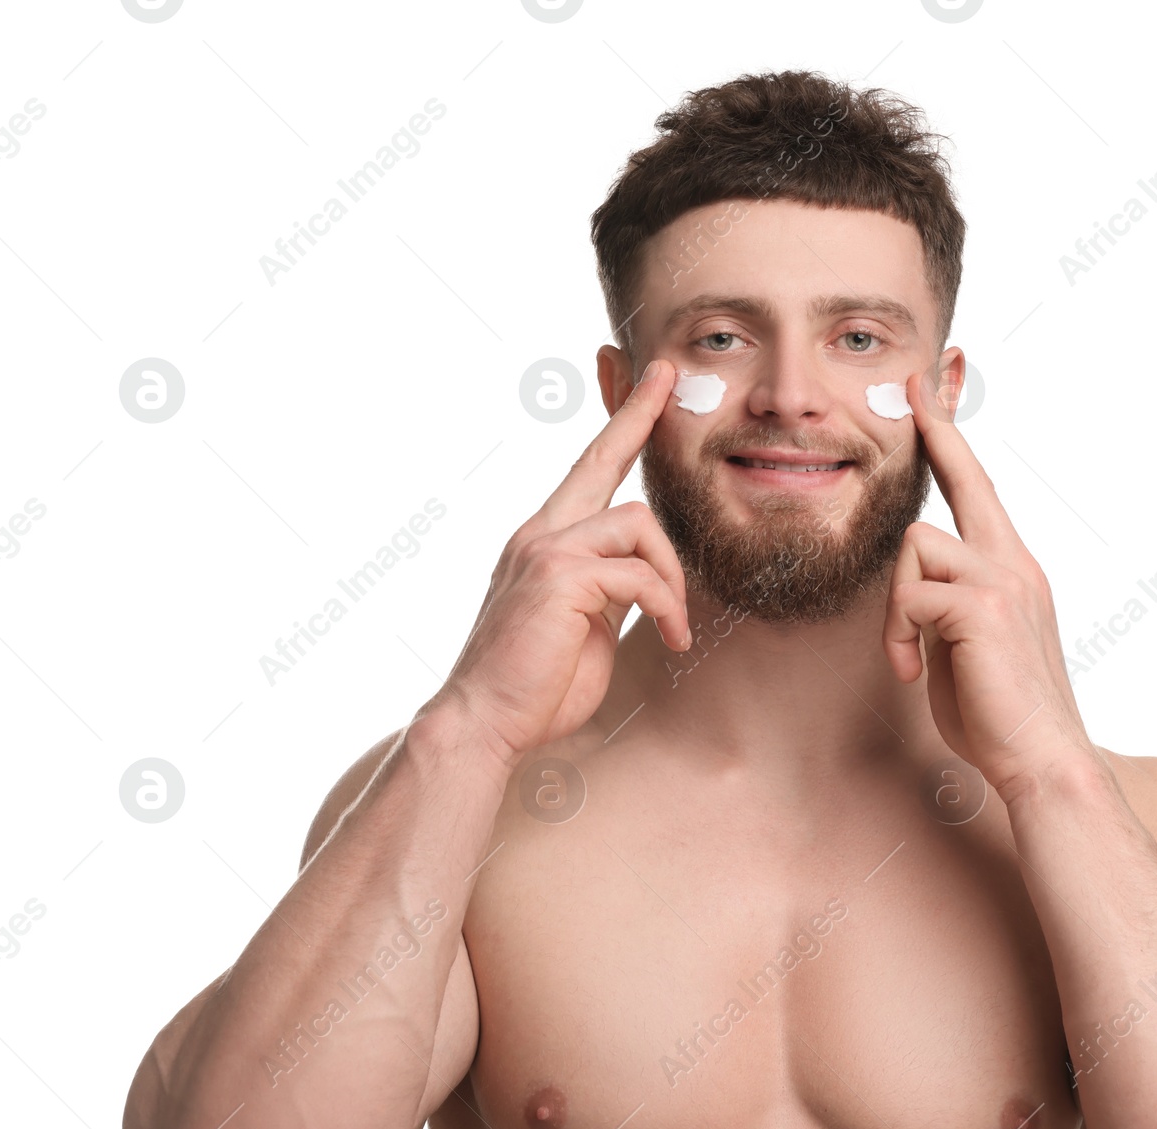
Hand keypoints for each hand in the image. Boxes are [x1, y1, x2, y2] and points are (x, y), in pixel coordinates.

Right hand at [427, 359, 691, 761]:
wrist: (484, 724)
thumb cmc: (535, 686)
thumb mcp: (584, 624)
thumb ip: (609, 587)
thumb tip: (644, 574)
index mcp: (543, 541)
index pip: (586, 470)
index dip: (617, 423)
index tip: (642, 381)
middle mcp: (539, 533)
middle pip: (600, 458)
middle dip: (637, 415)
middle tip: (665, 377)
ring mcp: (545, 550)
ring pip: (638, 523)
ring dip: (671, 576)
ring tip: (672, 625)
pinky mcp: (559, 577)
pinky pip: (639, 573)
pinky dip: (665, 605)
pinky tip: (668, 638)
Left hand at [882, 368, 1108, 803]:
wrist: (1044, 762)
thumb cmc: (1000, 716)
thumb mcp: (965, 648)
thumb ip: (945, 608)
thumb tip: (914, 593)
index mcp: (1013, 570)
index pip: (981, 489)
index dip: (954, 437)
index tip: (933, 388)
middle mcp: (1014, 563)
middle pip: (964, 480)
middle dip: (940, 430)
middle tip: (917, 383)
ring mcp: (1003, 580)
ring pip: (916, 545)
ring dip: (895, 605)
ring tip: (907, 657)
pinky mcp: (982, 607)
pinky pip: (911, 594)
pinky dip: (898, 636)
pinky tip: (912, 673)